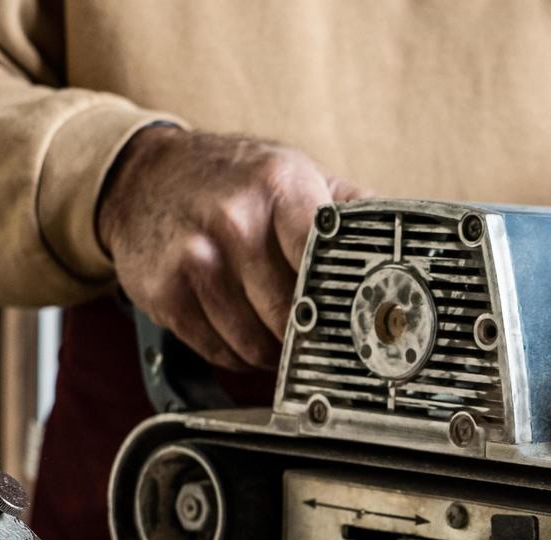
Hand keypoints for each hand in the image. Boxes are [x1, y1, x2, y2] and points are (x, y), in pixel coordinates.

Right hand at [97, 127, 368, 370]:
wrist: (142, 178)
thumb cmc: (232, 180)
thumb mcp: (294, 173)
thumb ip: (352, 207)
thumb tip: (408, 241)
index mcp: (279, 187)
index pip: (325, 260)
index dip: (344, 301)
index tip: (360, 322)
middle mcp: (234, 221)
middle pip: (293, 314)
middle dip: (311, 335)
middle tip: (319, 334)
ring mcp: (195, 259)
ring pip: (257, 344)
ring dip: (276, 353)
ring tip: (279, 332)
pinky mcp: (165, 294)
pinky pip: (222, 352)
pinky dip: (240, 355)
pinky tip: (243, 330)